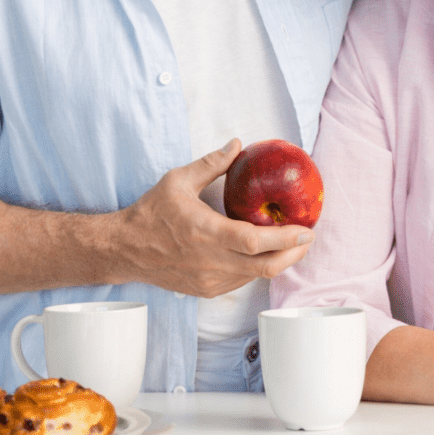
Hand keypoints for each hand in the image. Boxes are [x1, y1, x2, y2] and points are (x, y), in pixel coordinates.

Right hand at [110, 139, 313, 296]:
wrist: (124, 250)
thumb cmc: (151, 213)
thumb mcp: (178, 180)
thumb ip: (211, 163)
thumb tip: (237, 144)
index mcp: (205, 233)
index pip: (255, 242)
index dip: (285, 238)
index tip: (306, 229)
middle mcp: (210, 261)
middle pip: (265, 266)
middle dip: (293, 253)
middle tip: (308, 237)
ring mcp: (209, 280)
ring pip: (256, 277)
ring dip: (278, 261)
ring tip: (293, 244)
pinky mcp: (206, 290)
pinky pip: (242, 281)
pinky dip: (258, 268)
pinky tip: (265, 254)